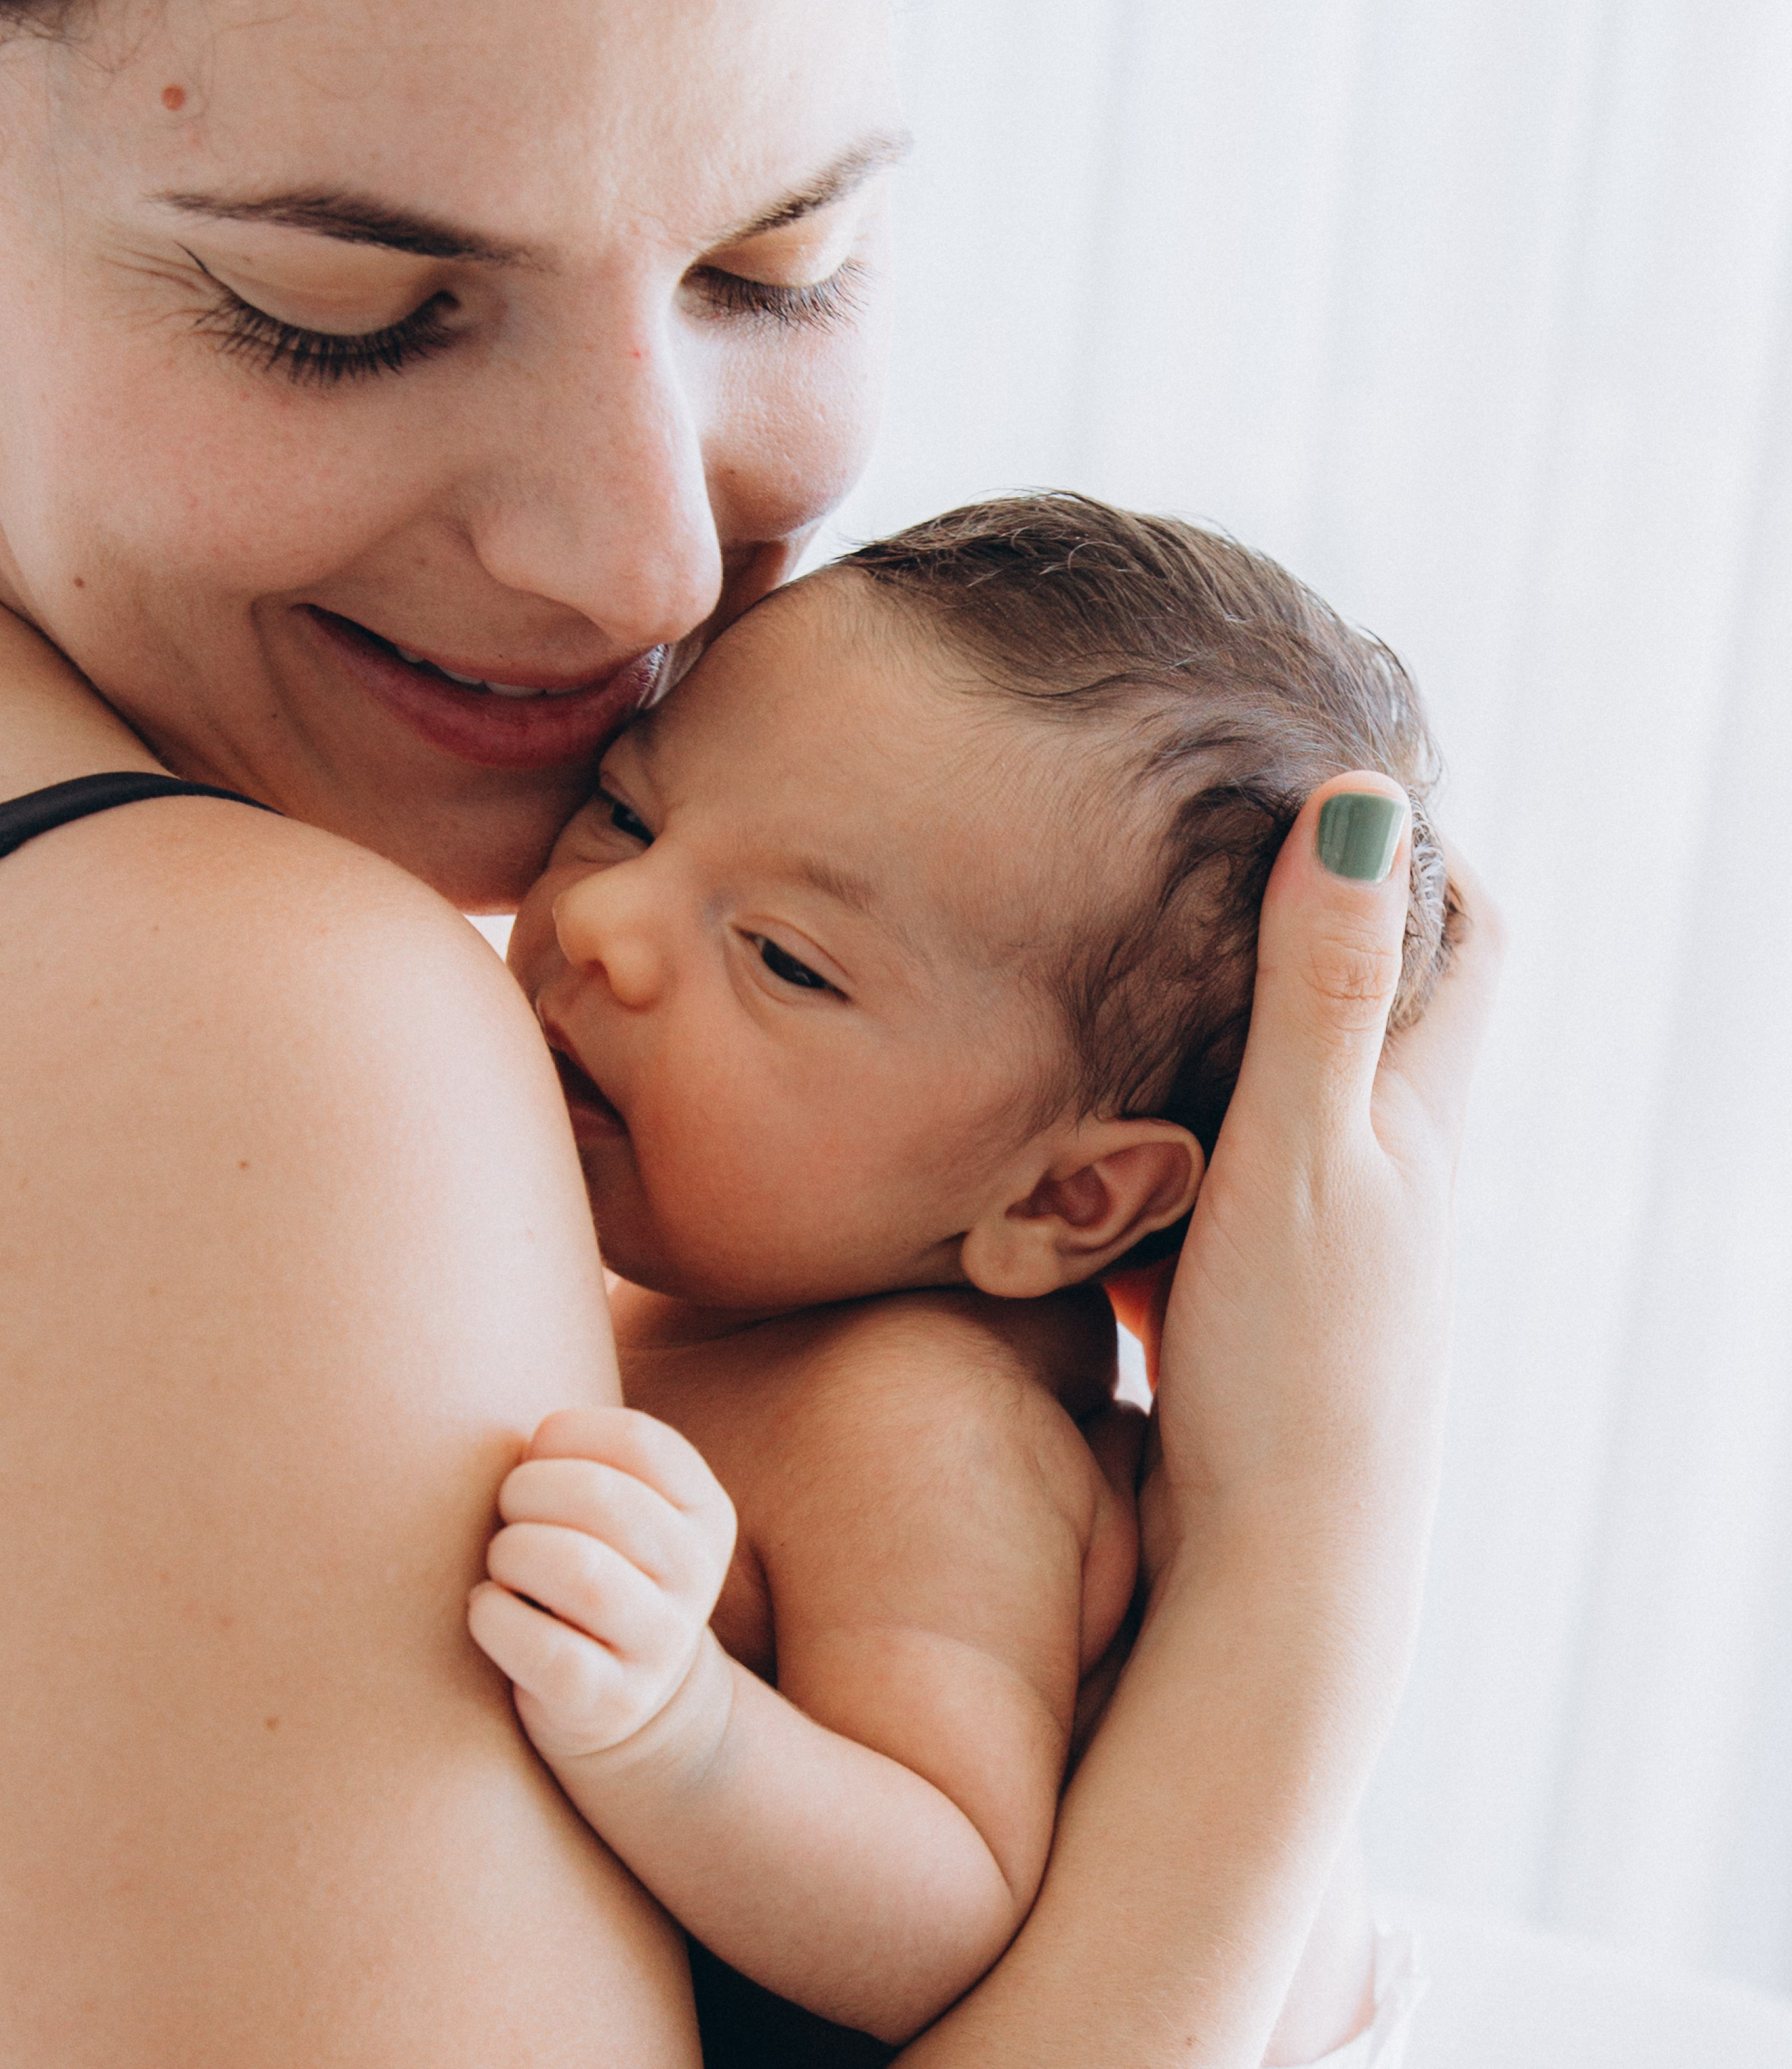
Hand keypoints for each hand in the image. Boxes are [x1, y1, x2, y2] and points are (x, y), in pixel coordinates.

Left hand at [467, 1405, 736, 1763]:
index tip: (536, 1456)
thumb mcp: (624, 1508)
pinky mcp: (613, 1702)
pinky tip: (488, 1608)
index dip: (565, 1435)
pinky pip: (544, 1648)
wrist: (624, 1695)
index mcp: (706, 1510)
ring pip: (576, 1570)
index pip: (637, 1440)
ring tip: (502, 1560)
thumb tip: (528, 1441)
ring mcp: (661, 1643)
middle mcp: (697, 1574)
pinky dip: (494, 1618)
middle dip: (526, 1491)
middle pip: (598, 1497)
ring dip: (512, 1552)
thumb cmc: (599, 1567)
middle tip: (508, 1511)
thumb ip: (590, 1459)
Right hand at [1137, 776, 1501, 1574]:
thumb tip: (1363, 806)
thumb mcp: (1304, 1152)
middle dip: (1297, 928)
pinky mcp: (1244, 1296)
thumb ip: (1317, 989)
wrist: (1271, 1573)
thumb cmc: (1301, 1367)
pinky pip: (1195, 1185)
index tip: (1334, 787)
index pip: (1469, 936)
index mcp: (1418, 1112)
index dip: (1425, 850)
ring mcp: (1314, 1233)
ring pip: (1268, 1095)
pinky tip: (1071, 1149)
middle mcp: (1382, 1164)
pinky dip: (1146, 1149)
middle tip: (1191, 866)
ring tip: (1109, 984)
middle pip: (1364, 1007)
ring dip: (1206, 1041)